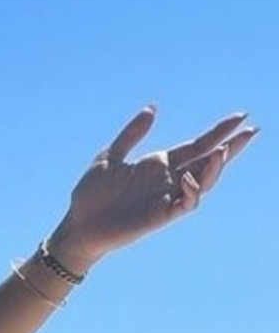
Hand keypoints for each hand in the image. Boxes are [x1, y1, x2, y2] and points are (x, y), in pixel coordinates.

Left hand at [49, 105, 257, 271]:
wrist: (79, 224)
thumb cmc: (91, 192)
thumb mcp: (110, 155)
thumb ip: (132, 134)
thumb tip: (153, 108)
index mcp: (159, 163)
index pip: (197, 145)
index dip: (219, 132)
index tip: (241, 117)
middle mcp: (168, 179)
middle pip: (207, 162)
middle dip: (231, 148)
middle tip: (253, 131)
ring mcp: (166, 198)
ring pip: (202, 183)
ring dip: (214, 168)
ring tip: (222, 152)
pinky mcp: (160, 216)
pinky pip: (184, 204)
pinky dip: (191, 191)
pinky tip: (189, 178)